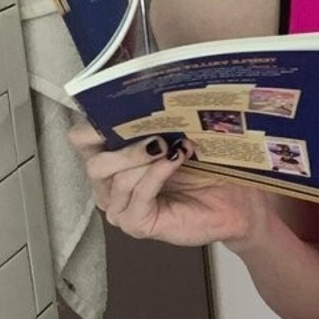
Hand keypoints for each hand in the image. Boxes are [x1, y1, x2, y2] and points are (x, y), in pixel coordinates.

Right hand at [67, 121, 272, 247]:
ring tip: (175, 146)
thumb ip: (154, 123)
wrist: (237, 202)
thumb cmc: (206, 168)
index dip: (93, 125)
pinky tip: (175, 159)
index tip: (121, 111)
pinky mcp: (137, 224)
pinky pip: (138, 194)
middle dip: (123, 146)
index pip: (81, 140)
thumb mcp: (176, 137)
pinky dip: (157, 173)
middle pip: (93, 163)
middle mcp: (109, 187)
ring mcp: (121, 208)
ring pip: (116, 179)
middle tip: (156, 135)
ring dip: (146, 158)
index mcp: (112, 160)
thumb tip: (146, 95)